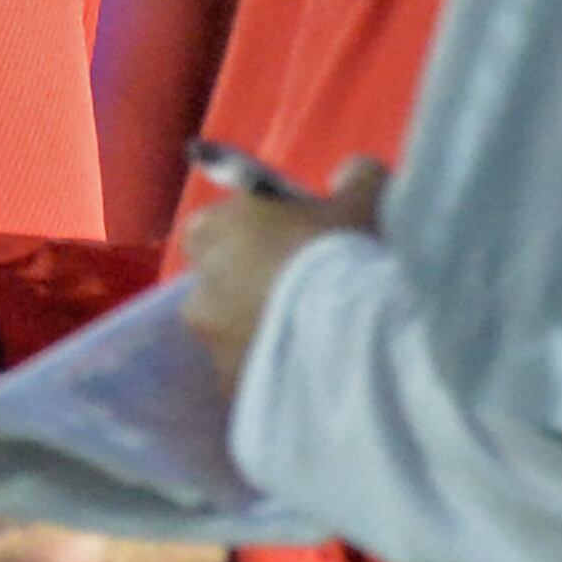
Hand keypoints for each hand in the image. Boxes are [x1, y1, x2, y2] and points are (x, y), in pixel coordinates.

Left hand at [178, 157, 388, 389]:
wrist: (350, 336)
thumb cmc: (343, 255)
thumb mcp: (361, 202)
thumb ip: (355, 180)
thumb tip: (352, 173)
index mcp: (217, 230)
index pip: (214, 227)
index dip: (249, 233)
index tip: (286, 242)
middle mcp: (201, 287)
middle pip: (219, 283)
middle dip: (249, 287)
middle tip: (298, 294)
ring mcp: (212, 343)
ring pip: (230, 334)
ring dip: (257, 333)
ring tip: (309, 341)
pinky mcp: (231, 388)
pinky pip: (247, 376)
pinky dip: (271, 373)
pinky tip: (308, 374)